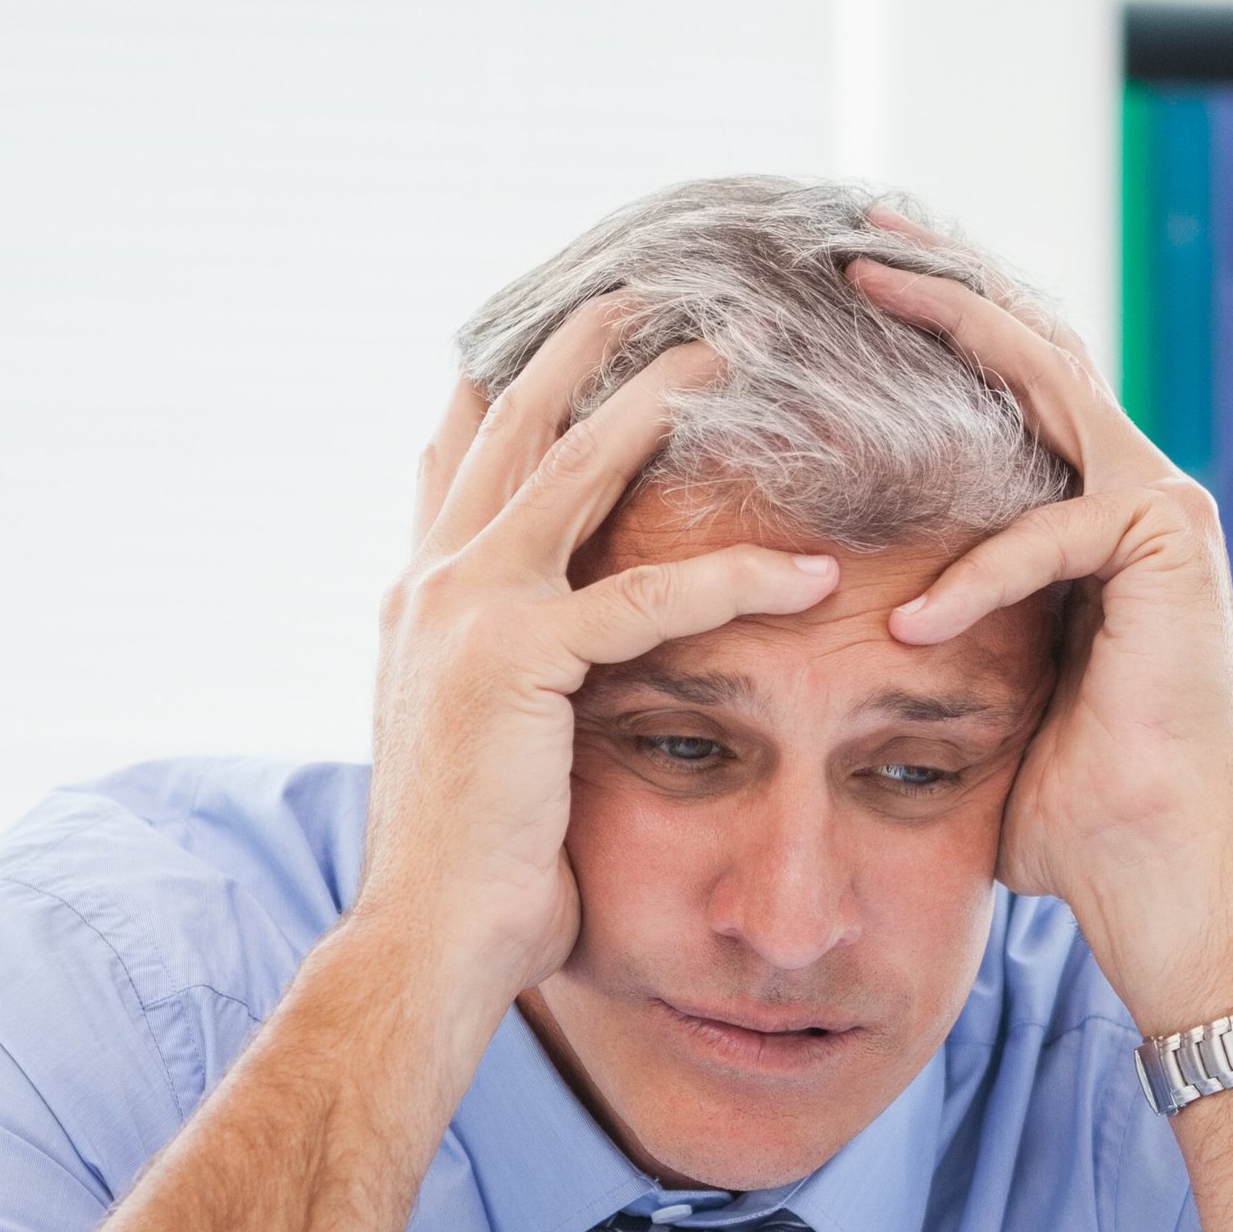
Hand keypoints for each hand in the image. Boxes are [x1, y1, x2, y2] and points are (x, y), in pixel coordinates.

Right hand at [360, 298, 839, 1011]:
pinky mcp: (520, 660)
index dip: (509, 385)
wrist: (427, 940)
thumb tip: (559, 656)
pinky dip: (734, 581)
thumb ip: (507, 674)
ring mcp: (467, 612)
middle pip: (515, 426)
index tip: (559, 325)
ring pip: (577, 470)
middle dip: (585, 349)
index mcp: (421, 598)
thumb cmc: (472, 870)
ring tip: (732, 357)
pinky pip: (647, 598)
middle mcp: (432, 584)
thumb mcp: (479, 742)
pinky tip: (811, 577)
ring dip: (659, 402)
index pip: (463, 457)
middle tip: (649, 290)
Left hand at [851, 253, 1232, 1034]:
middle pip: (1034, 352)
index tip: (855, 281)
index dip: (941, 329)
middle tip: (856, 234)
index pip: (1012, 393)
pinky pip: (1052, 536)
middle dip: (944, 285)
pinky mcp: (1172, 548)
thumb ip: (942, 633)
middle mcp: (1136, 495)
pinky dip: (980, 580)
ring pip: (1050, 386)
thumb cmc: (1067, 806)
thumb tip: (839, 623)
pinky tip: (918, 627)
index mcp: (1092, 520)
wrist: (1153, 869)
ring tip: (867, 293)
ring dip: (956, 331)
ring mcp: (1162, 512)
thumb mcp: (978, 694)